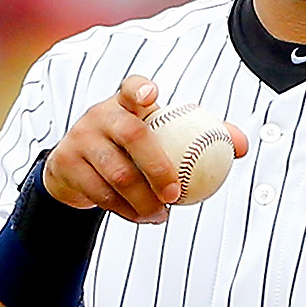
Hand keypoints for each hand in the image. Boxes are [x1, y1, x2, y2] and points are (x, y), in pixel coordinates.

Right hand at [41, 77, 247, 223]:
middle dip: (156, 165)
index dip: (140, 89)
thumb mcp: (161, 141)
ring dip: (143, 200)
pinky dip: (125, 211)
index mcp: (125, 103)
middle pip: (130, 134)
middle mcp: (99, 115)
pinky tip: (143, 219)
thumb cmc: (132, 152)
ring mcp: (79, 139)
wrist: (77, 172)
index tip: (153, 97)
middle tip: (176, 193)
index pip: (131, 87)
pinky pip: (100, 194)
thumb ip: (201, 138)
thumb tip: (241, 145)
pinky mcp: (64, 164)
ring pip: (115, 173)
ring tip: (162, 215)